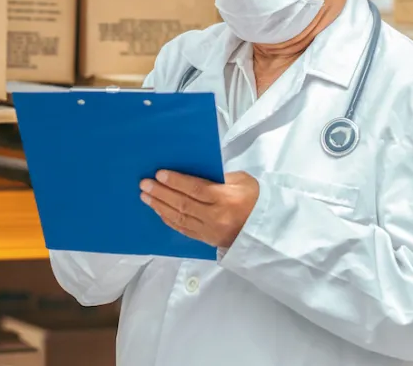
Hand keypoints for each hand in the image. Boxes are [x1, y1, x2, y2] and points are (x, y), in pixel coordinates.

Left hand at [139, 170, 259, 247]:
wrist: (268, 229)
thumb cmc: (256, 199)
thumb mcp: (242, 181)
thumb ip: (218, 177)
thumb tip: (192, 173)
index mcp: (227, 199)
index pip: (195, 189)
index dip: (175, 182)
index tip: (159, 174)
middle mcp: (216, 217)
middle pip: (182, 204)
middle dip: (161, 193)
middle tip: (144, 184)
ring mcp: (210, 231)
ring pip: (179, 218)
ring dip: (160, 206)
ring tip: (145, 196)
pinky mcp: (207, 240)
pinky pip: (183, 229)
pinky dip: (168, 219)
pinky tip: (158, 211)